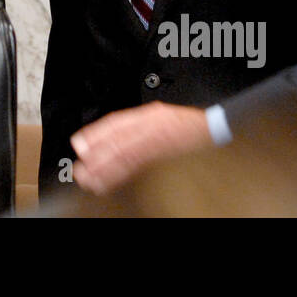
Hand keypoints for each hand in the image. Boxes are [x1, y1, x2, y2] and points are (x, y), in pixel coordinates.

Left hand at [71, 102, 211, 193]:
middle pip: (118, 140)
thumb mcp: (160, 115)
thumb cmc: (188, 126)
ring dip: (106, 169)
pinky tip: (111, 182)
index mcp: (149, 114)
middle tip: (80, 169)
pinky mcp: (168, 155)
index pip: (117, 123)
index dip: (96, 134)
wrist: (216, 131)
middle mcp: (152, 125)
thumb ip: (135, 123)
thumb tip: (107, 137)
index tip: (80, 144)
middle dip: (97, 155)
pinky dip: (124, 175)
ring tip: (90, 180)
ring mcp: (161, 140)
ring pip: (127, 155)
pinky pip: (142, 166)